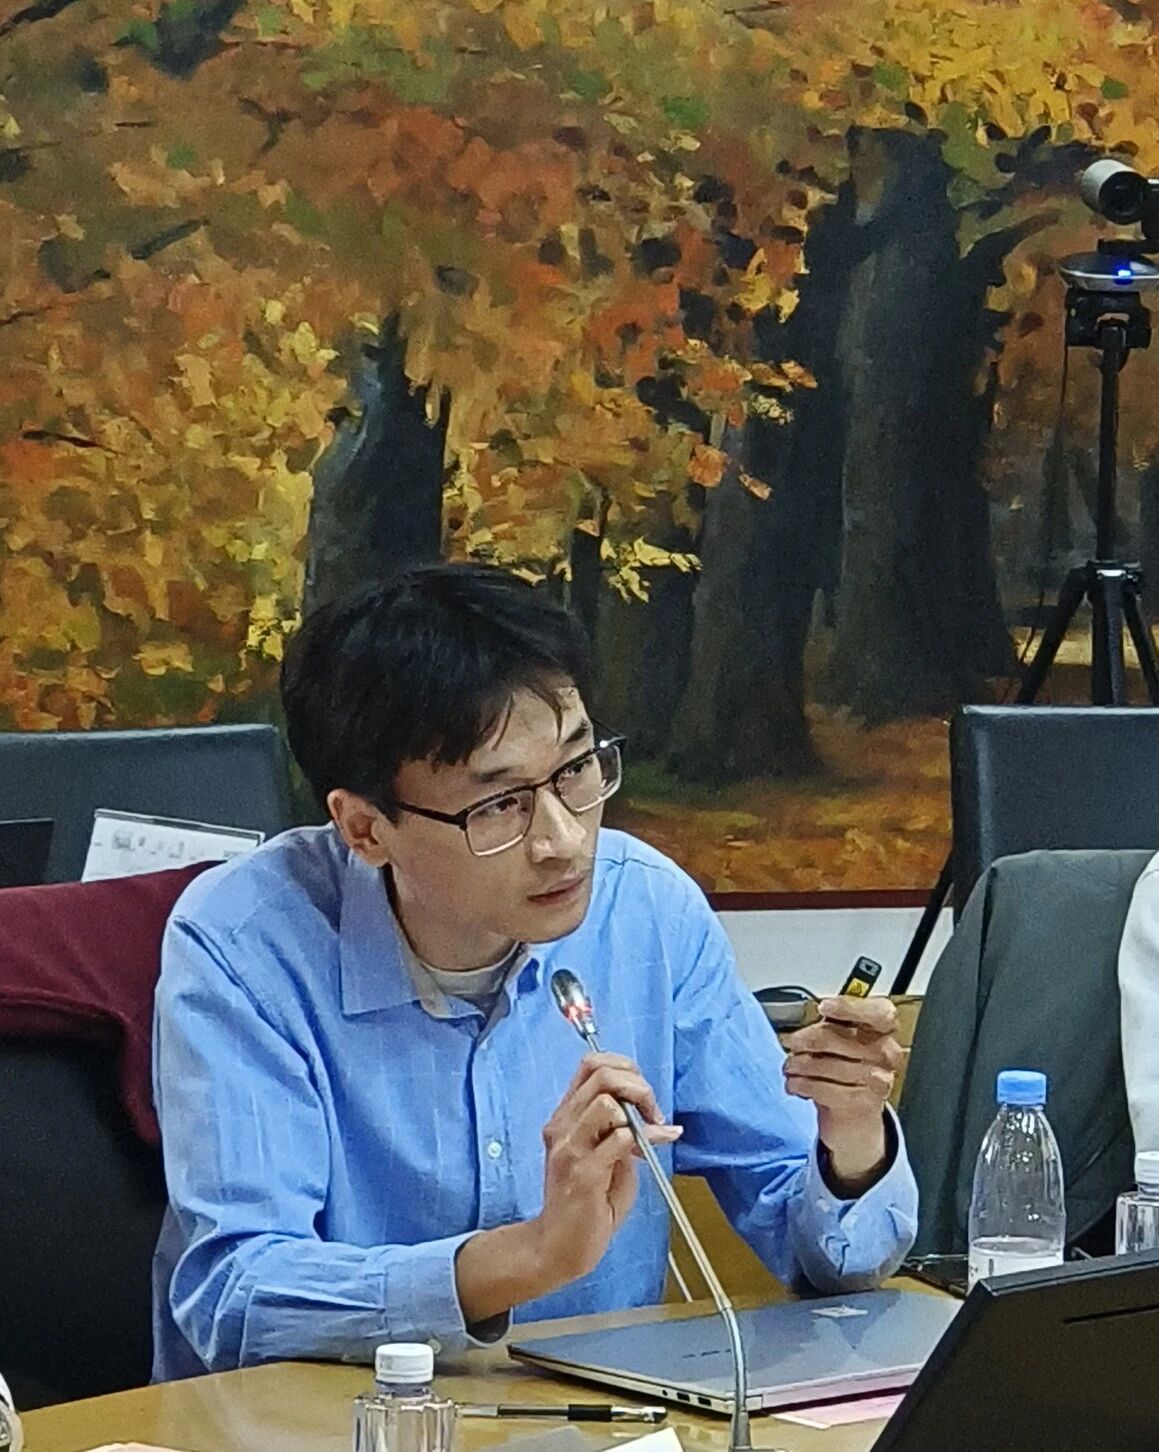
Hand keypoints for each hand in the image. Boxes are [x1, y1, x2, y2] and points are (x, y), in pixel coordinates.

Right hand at [534, 1052, 682, 1282]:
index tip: (643, 1094)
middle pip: (601, 1073)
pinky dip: (642, 1139)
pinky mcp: (582, 1172)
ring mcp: (569, 1147)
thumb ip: (620, 1130)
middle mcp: (562, 1125)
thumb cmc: (586, 1205)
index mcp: (566, 1116)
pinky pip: (619, 1138)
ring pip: (607, 1101)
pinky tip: (649, 1151)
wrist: (559, 1248)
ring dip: (638, 1111)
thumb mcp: (606, 1157)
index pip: (591, 1063)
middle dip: (638, 1086)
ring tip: (650, 1134)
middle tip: (653, 1113)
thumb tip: (649, 1115)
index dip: (624, 1066)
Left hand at [782, 995, 904, 1191]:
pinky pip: (827, 1090)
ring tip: (790, 1067)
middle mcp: (887, 1052)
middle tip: (794, 1043)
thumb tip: (812, 1019)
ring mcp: (880, 1079)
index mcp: (884, 1027)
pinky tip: (795, 1084)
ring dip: (801, 1065)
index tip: (823, 1007)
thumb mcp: (840, 1033)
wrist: (853, 1104)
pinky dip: (804, 1086)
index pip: (878, 1012)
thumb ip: (832, 1022)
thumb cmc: (844, 1060)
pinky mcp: (867, 1103)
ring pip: (830, 1066)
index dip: (849, 1007)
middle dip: (809, 1039)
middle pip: (838, 1037)